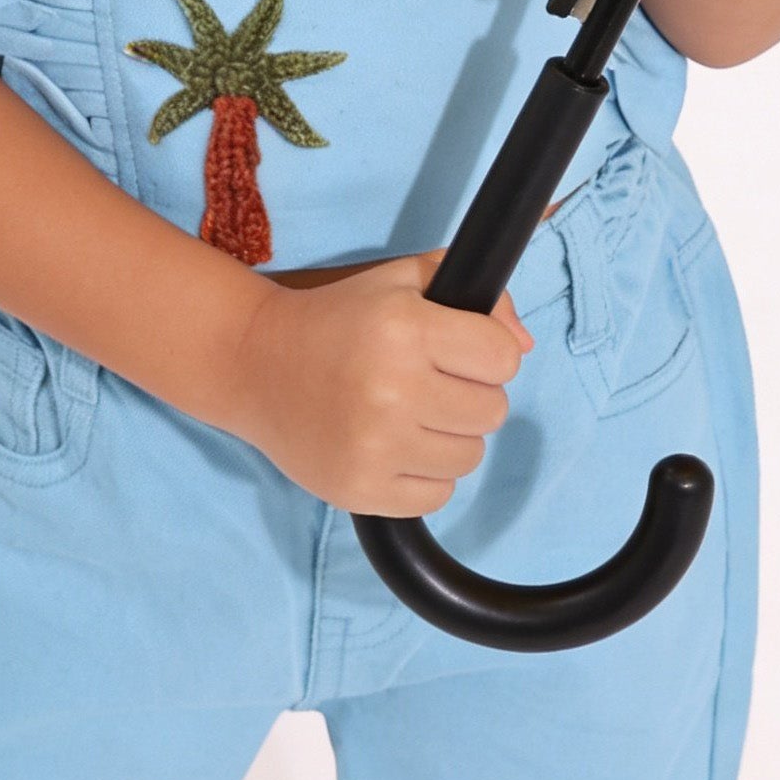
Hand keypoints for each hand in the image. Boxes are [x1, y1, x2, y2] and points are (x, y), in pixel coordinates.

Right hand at [219, 253, 529, 513]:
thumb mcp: (401, 282)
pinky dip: (424, 476)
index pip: (503, 359)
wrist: (255, 365)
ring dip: (449, 437)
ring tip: (409, 415)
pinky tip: (393, 447)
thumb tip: (524, 345)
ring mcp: (376, 447)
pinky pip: (437, 496)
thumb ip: (476, 298)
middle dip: (469, 396)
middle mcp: (393, 389)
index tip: (456, 352)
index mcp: (406, 329)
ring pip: (469, 457)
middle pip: (493, 412)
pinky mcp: (361, 490)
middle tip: (429, 384)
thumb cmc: (337, 319)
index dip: (486, 354)